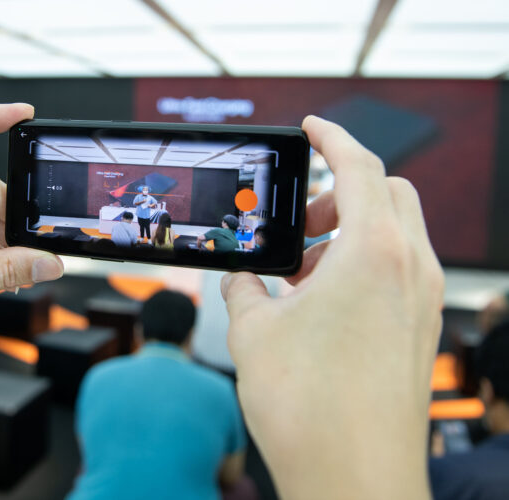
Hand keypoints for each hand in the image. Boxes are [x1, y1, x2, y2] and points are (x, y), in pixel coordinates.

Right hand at [222, 116, 443, 499]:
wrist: (353, 478)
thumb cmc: (309, 406)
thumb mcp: (252, 332)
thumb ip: (243, 290)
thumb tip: (240, 280)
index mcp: (372, 252)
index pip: (360, 165)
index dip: (333, 137)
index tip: (312, 128)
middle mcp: (410, 269)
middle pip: (386, 192)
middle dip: (340, 191)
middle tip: (296, 222)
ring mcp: (423, 302)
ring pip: (395, 232)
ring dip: (351, 231)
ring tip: (301, 269)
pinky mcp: (420, 330)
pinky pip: (399, 270)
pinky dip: (364, 264)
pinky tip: (322, 301)